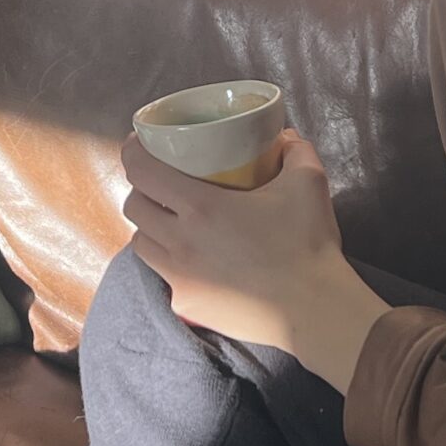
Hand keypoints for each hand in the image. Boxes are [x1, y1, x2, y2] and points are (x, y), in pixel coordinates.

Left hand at [122, 130, 390, 390]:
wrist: (313, 308)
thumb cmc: (306, 242)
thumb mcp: (308, 181)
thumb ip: (294, 150)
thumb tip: (282, 137)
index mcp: (200, 206)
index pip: (143, 172)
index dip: (133, 152)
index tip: (137, 141)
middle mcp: (179, 241)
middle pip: (134, 207)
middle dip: (141, 188)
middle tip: (162, 180)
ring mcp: (179, 278)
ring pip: (141, 243)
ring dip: (150, 226)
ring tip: (172, 220)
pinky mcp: (187, 305)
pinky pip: (164, 276)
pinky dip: (170, 262)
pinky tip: (194, 259)